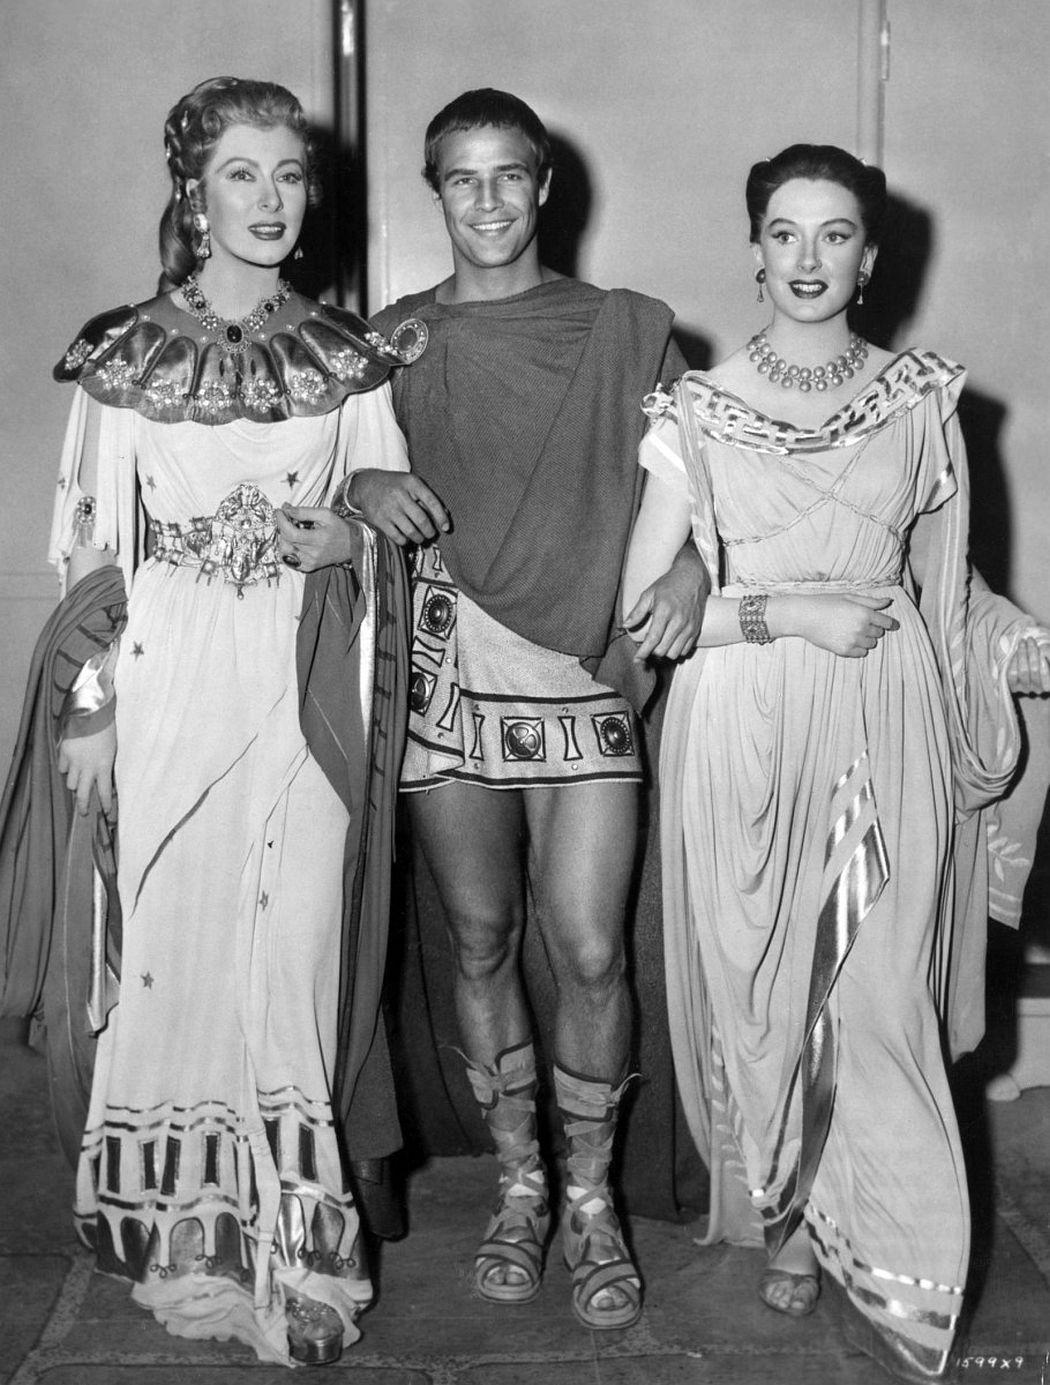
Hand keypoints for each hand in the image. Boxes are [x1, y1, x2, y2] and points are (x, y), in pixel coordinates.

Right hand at [57, 722, 115, 816]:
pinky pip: (62, 768)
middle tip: (84, 813)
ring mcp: (74, 761)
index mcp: (103, 765)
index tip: (107, 812)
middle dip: (83, 806)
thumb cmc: (106, 729)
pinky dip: (66, 768)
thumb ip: (105, 765)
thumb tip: (102, 779)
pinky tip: (69, 765)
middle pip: (82, 794)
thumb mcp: (111, 750)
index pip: (104, 791)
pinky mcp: (64, 753)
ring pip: (70, 783)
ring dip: (74, 784)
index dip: (105, 804)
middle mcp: (88, 767)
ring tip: (77, 783)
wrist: (91, 712)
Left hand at [275, 506, 362, 571]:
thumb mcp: (325, 514)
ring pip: (285, 550)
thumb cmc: (339, 528)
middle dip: (283, 526)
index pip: (291, 533)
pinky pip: (288, 560)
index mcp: (318, 539)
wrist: (351, 545)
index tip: (280, 511)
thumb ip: (304, 512)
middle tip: (288, 518)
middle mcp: (313, 554)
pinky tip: (293, 542)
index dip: (281, 521)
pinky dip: (287, 550)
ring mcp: (310, 562)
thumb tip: (287, 510)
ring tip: (292, 530)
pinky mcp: (308, 567)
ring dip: (284, 538)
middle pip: (286, 540)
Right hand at [347, 469, 449, 546]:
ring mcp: (389, 508)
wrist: (366, 485)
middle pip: (422, 520)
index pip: (432, 502)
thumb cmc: (394, 485)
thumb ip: (427, 498)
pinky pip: (397, 537)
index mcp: (412, 483)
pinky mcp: (379, 519)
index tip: (446, 528)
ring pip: (411, 531)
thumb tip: (446, 514)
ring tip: (420, 538)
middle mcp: (400, 495)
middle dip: (430, 532)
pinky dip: (405, 541)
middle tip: (430, 534)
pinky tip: (405, 538)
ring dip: (419, 538)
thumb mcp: (411, 484)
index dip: (441, 517)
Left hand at [624, 560, 709, 661]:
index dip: (643, 652)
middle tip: (647, 646)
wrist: (692, 577)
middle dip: (652, 651)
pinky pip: (685, 650)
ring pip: (674, 653)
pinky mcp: (696, 629)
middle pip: (663, 649)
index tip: (637, 659)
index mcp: (665, 611)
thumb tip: (625, 625)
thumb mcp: (649, 594)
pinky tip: (670, 642)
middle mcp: (679, 621)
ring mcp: (689, 626)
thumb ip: (637, 611)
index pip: (653, 638)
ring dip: (664, 652)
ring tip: (659, 643)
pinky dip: (676, 650)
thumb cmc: (669, 585)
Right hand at [782, 592, 898, 657]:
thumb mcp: (849, 597)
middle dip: (873, 629)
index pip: (886, 623)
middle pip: (879, 634)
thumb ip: (870, 601)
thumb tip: (888, 602)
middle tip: (860, 624)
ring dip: (866, 639)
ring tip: (852, 631)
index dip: (891, 624)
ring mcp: (853, 640)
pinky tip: (848, 640)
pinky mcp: (844, 650)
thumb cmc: (826, 603)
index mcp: (864, 612)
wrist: (804, 616)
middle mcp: (861, 627)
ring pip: (871, 644)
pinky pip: (861, 653)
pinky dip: (858, 648)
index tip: (894, 625)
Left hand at [1007, 631, 1049, 694]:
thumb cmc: (1042, 660)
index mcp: (1048, 685)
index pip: (1046, 676)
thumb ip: (1047, 654)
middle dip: (1032, 652)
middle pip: (1034, 670)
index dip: (1044, 663)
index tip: (1043, 649)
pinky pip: (1012, 674)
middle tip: (1030, 639)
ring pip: (1023, 671)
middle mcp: (1038, 689)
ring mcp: (1025, 689)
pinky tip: (1016, 652)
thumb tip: (1043, 650)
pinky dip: (1014, 661)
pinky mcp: (1013, 686)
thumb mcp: (1047, 657)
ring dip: (1022, 653)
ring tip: (1023, 642)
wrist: (1027, 668)